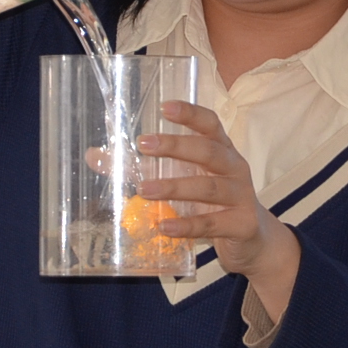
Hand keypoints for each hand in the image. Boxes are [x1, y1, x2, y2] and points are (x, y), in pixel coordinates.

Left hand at [139, 100, 300, 320]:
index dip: (190, 113)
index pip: (210, 124)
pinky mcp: (242, 225)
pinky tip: (164, 226)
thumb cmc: (212, 203)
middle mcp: (235, 168)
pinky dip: (187, 225)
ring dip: (175, 187)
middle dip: (177, 146)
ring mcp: (242, 197)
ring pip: (209, 188)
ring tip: (145, 190)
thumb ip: (143, 168)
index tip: (165, 106)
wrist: (253, 241)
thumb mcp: (183, 180)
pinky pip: (213, 223)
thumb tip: (94, 156)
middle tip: (144, 144)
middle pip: (209, 151)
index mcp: (222, 151)